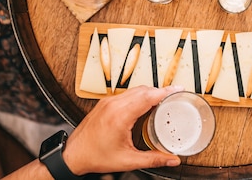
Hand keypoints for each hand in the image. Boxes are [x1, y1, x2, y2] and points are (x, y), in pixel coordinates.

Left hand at [63, 86, 182, 174]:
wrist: (74, 155)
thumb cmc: (95, 156)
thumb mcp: (128, 161)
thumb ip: (153, 159)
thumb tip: (171, 159)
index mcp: (120, 116)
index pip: (148, 97)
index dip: (165, 92)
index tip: (178, 90)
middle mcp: (113, 105)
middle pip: (143, 90)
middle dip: (161, 91)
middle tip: (175, 96)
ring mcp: (108, 102)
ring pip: (135, 90)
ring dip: (150, 92)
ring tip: (163, 99)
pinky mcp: (105, 103)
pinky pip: (126, 93)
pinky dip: (139, 95)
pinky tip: (145, 103)